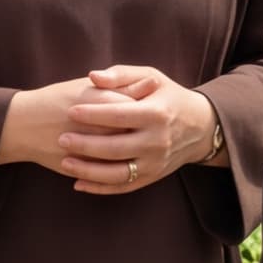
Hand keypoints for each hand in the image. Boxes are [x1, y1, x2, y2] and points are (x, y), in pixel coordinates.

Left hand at [47, 66, 219, 195]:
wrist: (200, 126)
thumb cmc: (168, 96)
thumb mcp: (152, 77)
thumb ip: (122, 74)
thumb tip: (93, 76)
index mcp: (157, 113)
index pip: (120, 115)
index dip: (94, 113)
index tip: (71, 110)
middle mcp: (158, 141)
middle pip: (116, 147)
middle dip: (86, 144)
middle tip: (62, 138)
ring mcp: (156, 162)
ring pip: (118, 173)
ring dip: (89, 170)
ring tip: (64, 162)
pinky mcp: (153, 176)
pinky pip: (124, 186)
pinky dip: (100, 188)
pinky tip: (78, 182)